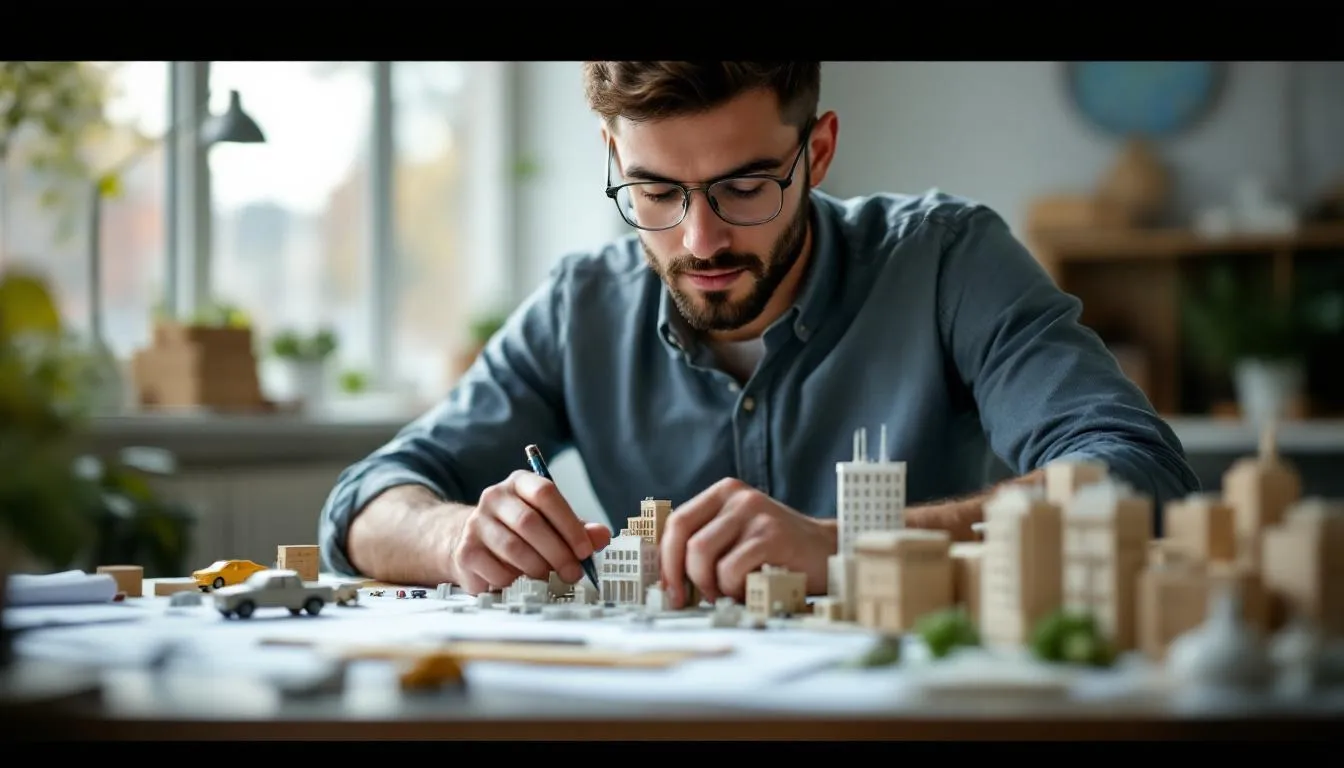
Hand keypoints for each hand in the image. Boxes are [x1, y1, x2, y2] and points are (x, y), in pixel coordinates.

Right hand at [448, 470, 611, 594]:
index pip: (545, 492)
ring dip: (538, 569)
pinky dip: (516, 582)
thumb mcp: (553, 525)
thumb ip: (579, 530)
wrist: (469, 541)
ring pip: (513, 549)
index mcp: (520, 483)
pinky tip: (521, 581)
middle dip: (557, 552)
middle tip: (573, 573)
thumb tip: (601, 536)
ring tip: (550, 578)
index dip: (569, 524)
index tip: (585, 550)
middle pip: (529, 522)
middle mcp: (494, 497)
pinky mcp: (465, 551)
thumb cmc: (520, 532)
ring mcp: (476, 523)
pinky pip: (497, 571)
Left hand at [660, 478, 835, 608]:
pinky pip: (731, 568)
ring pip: (703, 553)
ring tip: (726, 593)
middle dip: (679, 574)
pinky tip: (748, 589)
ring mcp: (756, 514)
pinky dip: (733, 587)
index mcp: (723, 493)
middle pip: (685, 537)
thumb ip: (708, 543)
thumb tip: (667, 575)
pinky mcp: (772, 536)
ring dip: (709, 584)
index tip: (667, 587)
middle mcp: (738, 497)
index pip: (677, 522)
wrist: (827, 551)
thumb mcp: (738, 535)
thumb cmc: (777, 551)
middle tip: (687, 599)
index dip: (665, 558)